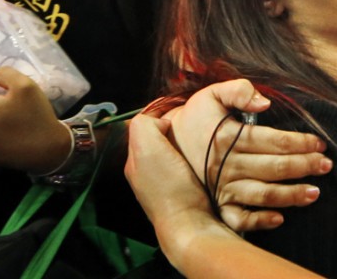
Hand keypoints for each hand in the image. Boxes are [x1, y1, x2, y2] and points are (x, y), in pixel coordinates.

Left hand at [125, 112, 211, 235]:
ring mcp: (164, 183)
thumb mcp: (147, 148)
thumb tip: (160, 121)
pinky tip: (201, 159)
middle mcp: (145, 172)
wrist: (190, 225)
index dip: (161, 114)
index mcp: (134, 160)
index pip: (144, 125)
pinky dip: (194, 157)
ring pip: (174, 150)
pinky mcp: (182, 190)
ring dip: (186, 142)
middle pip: (159, 137)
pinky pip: (186, 164)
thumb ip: (145, 125)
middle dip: (175, 128)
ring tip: (198, 140)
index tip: (180, 111)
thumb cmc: (170, 191)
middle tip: (191, 125)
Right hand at [168, 80, 331, 231]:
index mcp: (228, 137)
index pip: (273, 140)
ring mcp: (220, 187)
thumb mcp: (212, 94)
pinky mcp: (216, 205)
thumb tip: (265, 102)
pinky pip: (238, 219)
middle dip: (304, 166)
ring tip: (315, 192)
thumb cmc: (196, 116)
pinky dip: (259, 221)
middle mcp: (225, 164)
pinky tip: (280, 218)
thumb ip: (238, 90)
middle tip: (327, 165)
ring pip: (262, 194)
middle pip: (273, 167)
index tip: (320, 144)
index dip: (300, 142)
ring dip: (290, 195)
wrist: (163, 144)